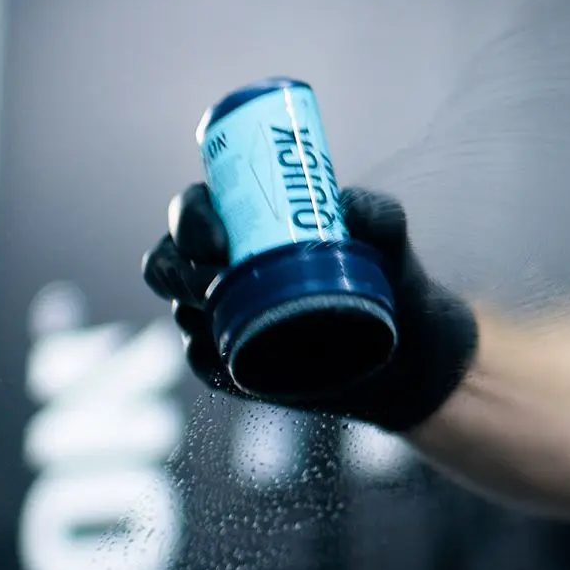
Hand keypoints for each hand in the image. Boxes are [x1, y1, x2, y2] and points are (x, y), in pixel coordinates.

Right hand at [142, 185, 478, 429]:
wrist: (403, 346)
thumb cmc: (386, 274)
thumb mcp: (389, 239)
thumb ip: (378, 214)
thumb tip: (348, 208)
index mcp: (240, 220)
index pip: (192, 210)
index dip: (191, 221)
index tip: (219, 240)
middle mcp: (217, 264)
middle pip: (166, 261)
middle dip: (181, 271)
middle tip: (217, 285)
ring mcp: (217, 315)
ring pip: (179, 311)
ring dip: (196, 316)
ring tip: (238, 320)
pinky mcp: (228, 362)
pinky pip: (200, 361)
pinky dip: (211, 359)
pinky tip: (238, 357)